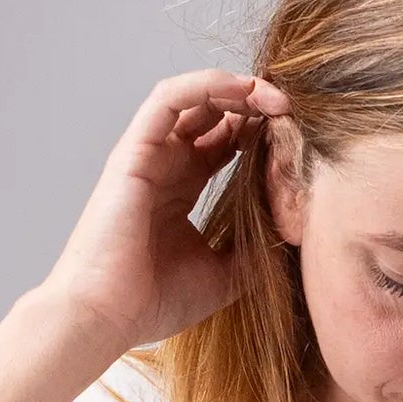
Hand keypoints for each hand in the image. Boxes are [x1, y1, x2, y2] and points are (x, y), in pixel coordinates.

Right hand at [38, 69, 289, 360]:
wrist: (106, 316)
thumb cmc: (151, 303)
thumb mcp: (223, 276)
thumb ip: (253, 252)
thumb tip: (292, 236)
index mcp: (181, 191)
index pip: (224, 143)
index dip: (260, 131)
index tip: (296, 136)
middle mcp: (164, 166)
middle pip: (212, 114)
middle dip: (255, 104)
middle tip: (293, 111)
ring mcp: (148, 155)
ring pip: (193, 97)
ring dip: (237, 88)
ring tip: (275, 97)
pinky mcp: (134, 150)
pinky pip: (170, 97)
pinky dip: (208, 85)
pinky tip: (244, 90)